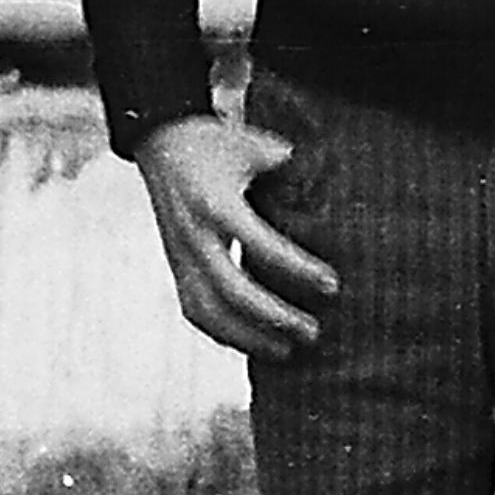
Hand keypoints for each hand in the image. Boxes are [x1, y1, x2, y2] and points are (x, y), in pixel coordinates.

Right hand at [138, 113, 339, 358]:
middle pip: (232, 290)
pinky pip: (195, 311)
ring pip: (208, 311)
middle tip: (314, 332)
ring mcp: (180, 255)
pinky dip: (224, 334)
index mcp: (215, 203)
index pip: (259, 244)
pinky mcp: (176, 267)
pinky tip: (254, 345)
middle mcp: (193, 235)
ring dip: (248, 337)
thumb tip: (331, 185)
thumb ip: (289, 165)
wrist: (162, 143)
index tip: (332, 285)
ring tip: (288, 351)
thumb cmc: (218, 144)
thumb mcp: (253, 145)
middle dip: (274, 316)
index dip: (296, 268)